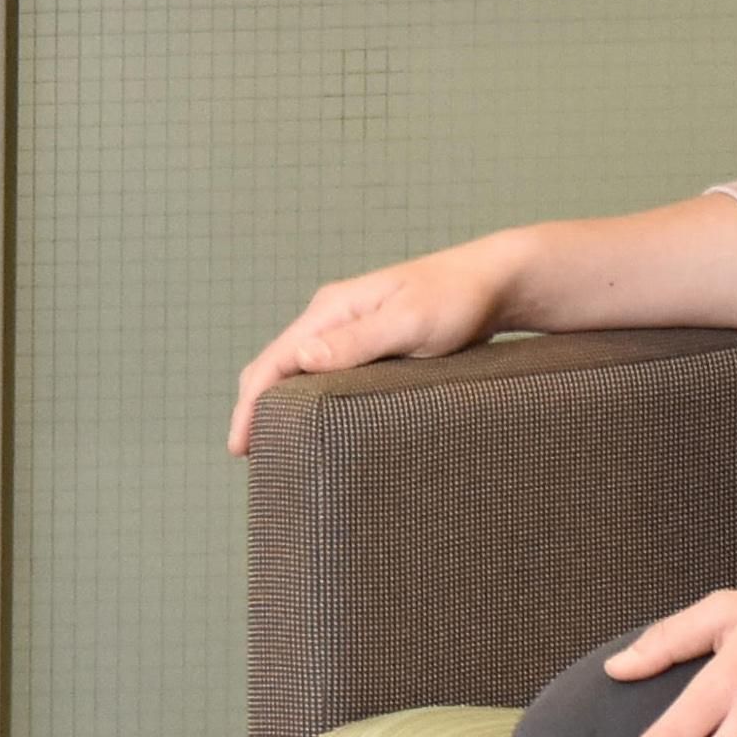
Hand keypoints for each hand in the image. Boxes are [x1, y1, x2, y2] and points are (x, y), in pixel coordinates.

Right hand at [229, 240, 516, 453]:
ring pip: (299, 371)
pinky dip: (309, 399)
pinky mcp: (369, 342)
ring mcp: (349, 329)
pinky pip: (325, 373)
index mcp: (332, 310)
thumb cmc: (458, 299)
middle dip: (256, 407)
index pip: (274, 361)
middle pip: (277, 366)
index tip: (240, 445)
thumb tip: (301, 360)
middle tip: (251, 455)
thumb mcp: (409, 322)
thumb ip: (357, 341)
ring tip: (275, 446)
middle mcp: (332, 317)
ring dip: (281, 404)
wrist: (496, 281)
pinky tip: (315, 422)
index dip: (251, 404)